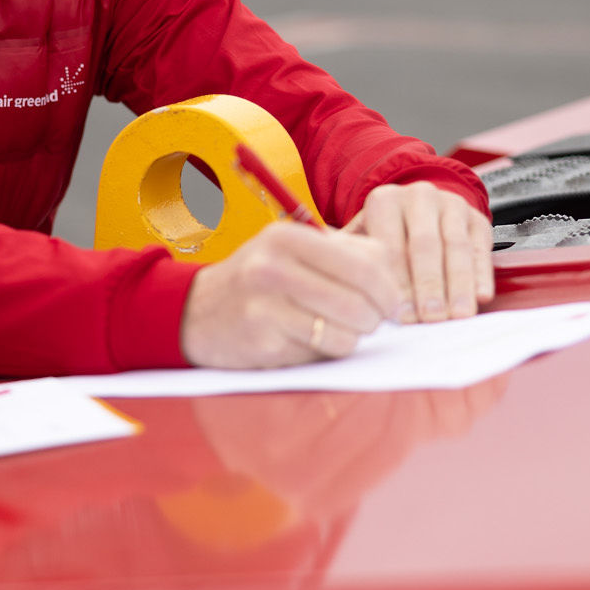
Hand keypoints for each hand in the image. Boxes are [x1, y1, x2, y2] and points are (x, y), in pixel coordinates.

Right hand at [181, 221, 399, 367]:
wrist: (195, 312)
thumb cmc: (260, 281)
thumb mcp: (292, 251)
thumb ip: (345, 255)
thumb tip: (394, 281)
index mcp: (289, 237)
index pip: (367, 263)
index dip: (390, 289)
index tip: (391, 304)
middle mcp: (274, 265)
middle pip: (360, 301)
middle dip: (375, 318)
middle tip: (370, 322)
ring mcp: (264, 304)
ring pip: (346, 331)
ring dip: (353, 337)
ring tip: (338, 330)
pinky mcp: (262, 341)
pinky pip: (322, 352)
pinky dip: (327, 351)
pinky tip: (310, 341)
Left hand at [342, 183, 494, 322]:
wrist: (420, 208)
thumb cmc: (387, 235)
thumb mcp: (365, 239)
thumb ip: (359, 262)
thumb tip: (354, 298)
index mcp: (385, 200)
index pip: (391, 246)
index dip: (396, 283)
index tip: (400, 315)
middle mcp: (419, 196)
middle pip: (425, 245)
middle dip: (428, 285)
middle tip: (430, 317)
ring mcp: (451, 204)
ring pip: (456, 247)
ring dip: (458, 285)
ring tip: (457, 315)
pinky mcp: (477, 217)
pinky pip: (481, 249)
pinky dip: (482, 274)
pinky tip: (481, 296)